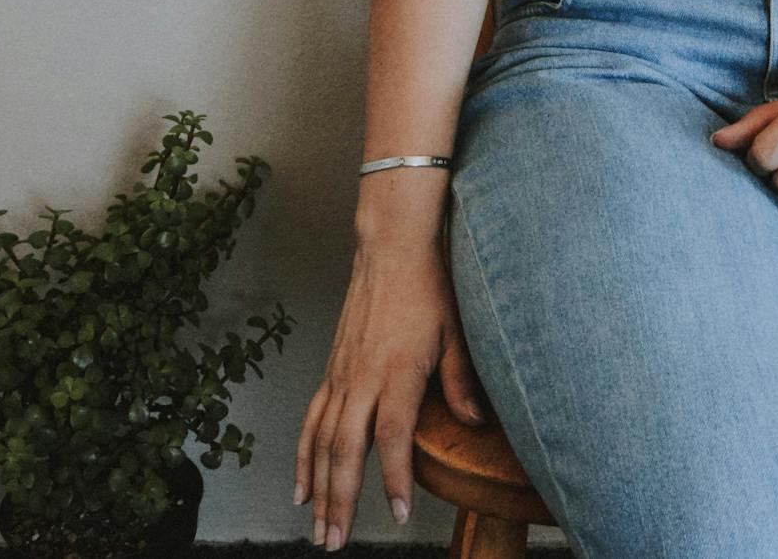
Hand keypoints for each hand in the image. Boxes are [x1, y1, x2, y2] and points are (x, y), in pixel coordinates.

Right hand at [293, 229, 489, 549]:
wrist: (391, 249)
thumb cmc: (430, 287)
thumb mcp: (458, 332)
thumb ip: (462, 381)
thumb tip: (475, 422)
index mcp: (397, 371)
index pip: (392, 436)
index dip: (395, 477)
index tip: (396, 513)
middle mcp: (362, 378)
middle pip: (345, 450)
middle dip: (340, 501)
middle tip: (337, 543)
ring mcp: (342, 375)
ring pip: (321, 442)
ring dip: (318, 489)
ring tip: (319, 531)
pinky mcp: (333, 370)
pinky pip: (312, 421)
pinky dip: (304, 457)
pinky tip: (302, 488)